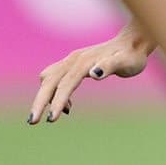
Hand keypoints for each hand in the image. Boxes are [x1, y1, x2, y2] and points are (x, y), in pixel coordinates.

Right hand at [28, 28, 152, 124]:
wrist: (132, 42)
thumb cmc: (131, 55)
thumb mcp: (126, 62)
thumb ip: (111, 66)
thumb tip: (94, 73)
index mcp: (84, 62)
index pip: (65, 83)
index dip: (57, 101)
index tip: (51, 119)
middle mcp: (73, 60)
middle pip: (49, 81)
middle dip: (39, 101)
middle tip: (32, 122)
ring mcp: (71, 61)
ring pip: (48, 79)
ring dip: (42, 97)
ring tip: (47, 117)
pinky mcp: (72, 64)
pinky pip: (55, 78)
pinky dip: (53, 92)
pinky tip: (66, 107)